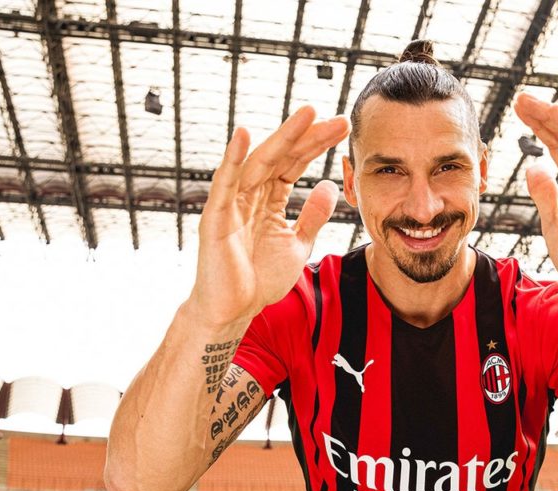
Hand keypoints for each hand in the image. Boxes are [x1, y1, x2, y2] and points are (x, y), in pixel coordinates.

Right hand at [188, 106, 349, 325]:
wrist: (235, 310)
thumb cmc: (259, 279)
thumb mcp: (297, 244)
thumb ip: (313, 216)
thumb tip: (329, 185)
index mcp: (269, 200)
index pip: (295, 165)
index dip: (317, 146)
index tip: (342, 128)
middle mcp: (250, 194)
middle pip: (282, 158)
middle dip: (309, 137)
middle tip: (337, 119)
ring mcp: (232, 203)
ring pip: (259, 163)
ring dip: (282, 138)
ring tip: (306, 115)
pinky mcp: (215, 217)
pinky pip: (224, 183)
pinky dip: (232, 158)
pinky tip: (244, 135)